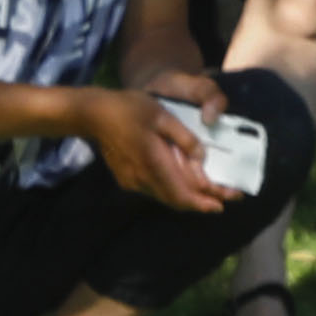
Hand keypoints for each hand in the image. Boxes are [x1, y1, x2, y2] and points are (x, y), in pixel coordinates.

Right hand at [91, 86, 231, 214]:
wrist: (94, 115)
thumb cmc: (129, 109)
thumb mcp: (162, 115)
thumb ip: (185, 138)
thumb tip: (203, 157)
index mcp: (154, 163)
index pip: (182, 194)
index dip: (203, 202)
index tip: (222, 206)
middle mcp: (143, 179)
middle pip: (176, 200)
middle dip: (199, 202)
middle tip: (220, 201)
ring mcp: (133, 181)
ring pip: (165, 196)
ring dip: (185, 196)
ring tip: (204, 193)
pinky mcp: (126, 179)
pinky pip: (154, 190)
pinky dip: (171, 189)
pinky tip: (179, 181)